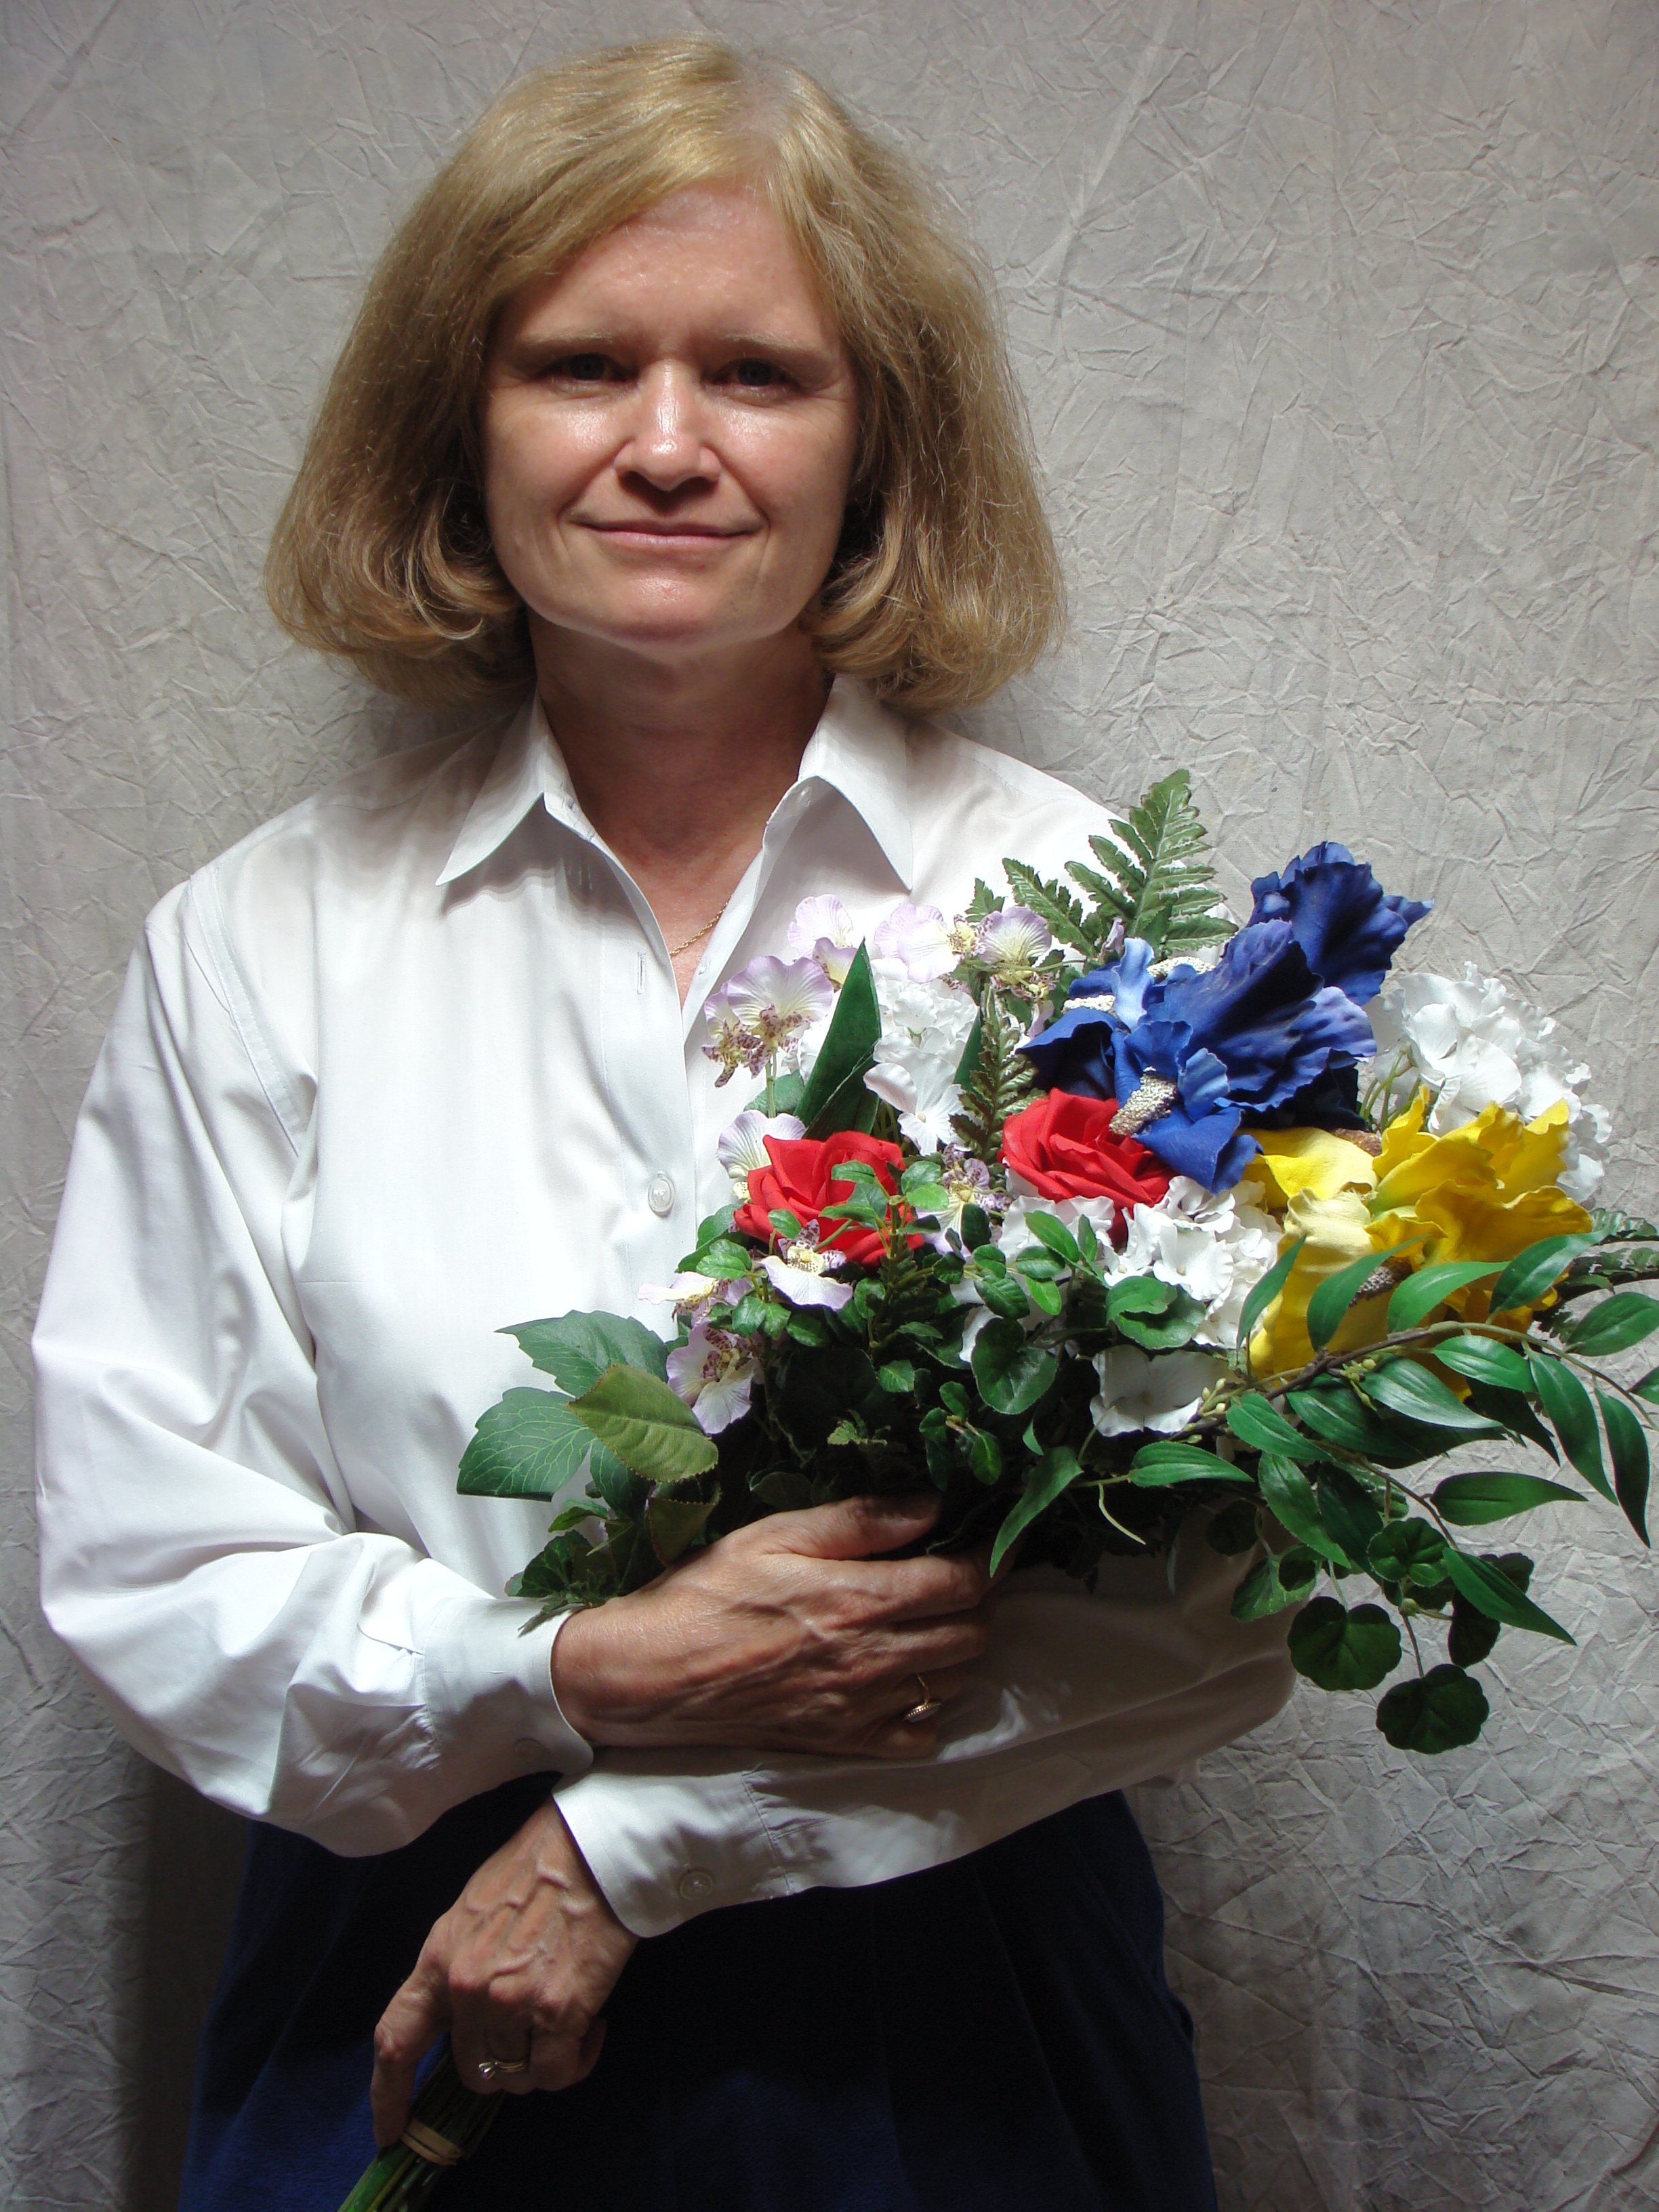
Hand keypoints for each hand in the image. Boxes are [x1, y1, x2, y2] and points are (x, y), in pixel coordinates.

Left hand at [370, 1800, 636, 2145]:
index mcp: (439, 1959)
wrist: (591, 1846)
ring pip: (515, 2077)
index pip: (396, 2039)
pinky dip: (576, 2061)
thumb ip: (459, 1966)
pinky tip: (591, 2026)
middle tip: (533, 2032)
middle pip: (471, 2069)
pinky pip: (557, 2073)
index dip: (388, 2095)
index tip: (390, 2132)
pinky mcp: (559, 2012)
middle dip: (501, 2063)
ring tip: (568, 2021)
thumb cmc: (536, 1868)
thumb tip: (465, 2014)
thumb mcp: (473, 1911)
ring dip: (541, 2061)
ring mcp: (511, 2002)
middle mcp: (466, 1988)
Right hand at [551, 1493, 996, 1759]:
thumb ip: (860, 1520)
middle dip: (979, 1602)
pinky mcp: (843, 1743)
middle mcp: (875, 1659)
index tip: (996, 1541)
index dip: (992, 1558)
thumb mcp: (775, 1534)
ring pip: (952, 1683)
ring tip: (929, 1623)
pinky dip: (925, 1711)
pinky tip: (904, 1684)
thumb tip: (932, 1505)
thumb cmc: (707, 1594)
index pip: (964, 1581)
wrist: (651, 1676)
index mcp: (862, 1599)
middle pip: (972, 1635)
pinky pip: (917, 1738)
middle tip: (957, 1577)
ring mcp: (862, 1708)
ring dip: (955, 1651)